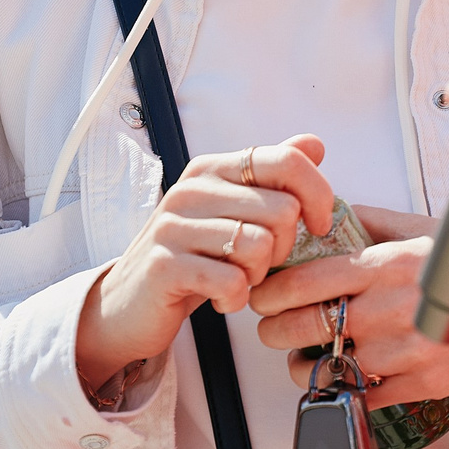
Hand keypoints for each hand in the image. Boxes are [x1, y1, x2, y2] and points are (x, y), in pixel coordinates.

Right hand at [75, 135, 334, 390]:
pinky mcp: (165, 265)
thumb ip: (272, 176)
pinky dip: (235, 299)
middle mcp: (192, 189)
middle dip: (285, 247)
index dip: (318, 194)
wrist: (129, 304)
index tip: (320, 226)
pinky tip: (221, 299)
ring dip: (258, 275)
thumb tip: (315, 143)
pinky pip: (232, 282)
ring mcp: (174, 226)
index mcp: (212, 169)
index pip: (286, 161)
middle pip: (282, 209)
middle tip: (259, 263)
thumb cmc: (191, 256)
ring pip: (260, 246)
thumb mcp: (231, 211)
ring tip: (237, 280)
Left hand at [250, 204, 448, 405]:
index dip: (272, 292)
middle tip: (269, 328)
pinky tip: (344, 376)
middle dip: (275, 330)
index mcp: (387, 267)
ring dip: (307, 364)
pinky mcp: (422, 385)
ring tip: (305, 356)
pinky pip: (364, 396)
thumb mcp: (425, 230)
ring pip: (329, 367)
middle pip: (306, 326)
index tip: (261, 295)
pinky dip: (347, 388)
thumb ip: (375, 223)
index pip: (308, 280)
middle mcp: (391, 310)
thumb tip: (333, 209)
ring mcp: (405, 352)